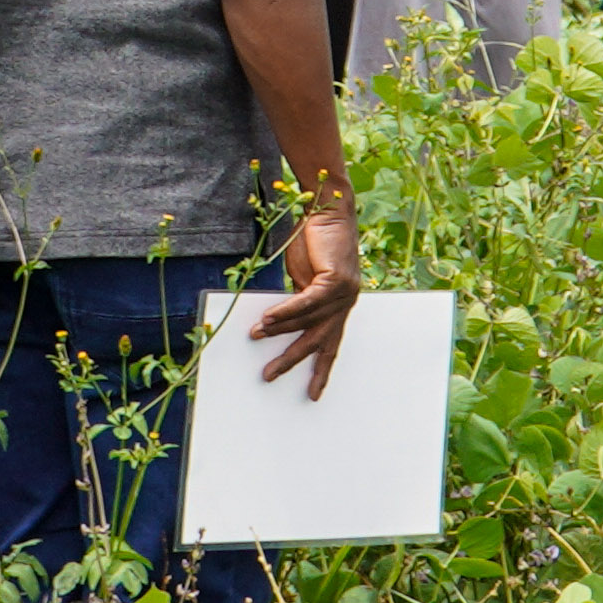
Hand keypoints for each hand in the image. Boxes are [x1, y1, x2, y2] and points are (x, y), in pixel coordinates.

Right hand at [251, 198, 365, 397]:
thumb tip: (275, 325)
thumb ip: (297, 301)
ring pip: (308, 321)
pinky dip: (286, 312)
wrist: (328, 210)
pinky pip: (307, 302)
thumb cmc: (314, 241)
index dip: (321, 369)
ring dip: (279, 330)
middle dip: (294, 360)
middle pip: (319, 341)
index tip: (313, 392)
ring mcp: (345, 292)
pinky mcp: (337, 279)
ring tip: (256, 336)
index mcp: (339, 306)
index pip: (331, 344)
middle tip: (271, 376)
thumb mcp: (303, 277)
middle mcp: (346, 303)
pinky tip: (267, 320)